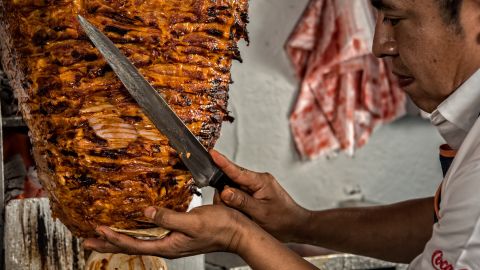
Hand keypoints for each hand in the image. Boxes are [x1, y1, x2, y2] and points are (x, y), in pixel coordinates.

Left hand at [83, 205, 250, 257]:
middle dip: (108, 244)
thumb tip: (145, 212)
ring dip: (119, 238)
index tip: (98, 231)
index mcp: (169, 245)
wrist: (237, 231)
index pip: (134, 245)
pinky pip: (149, 235)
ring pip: (138, 241)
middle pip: (131, 247)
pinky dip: (135, 232)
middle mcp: (167, 245)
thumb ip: (168, 217)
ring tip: (102, 236)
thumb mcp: (193, 221)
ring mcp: (171, 241)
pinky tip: (133, 226)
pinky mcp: (176, 234)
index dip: (114, 238)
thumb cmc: (219, 228)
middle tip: (88, 241)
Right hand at [211, 150, 311, 242]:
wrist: (296, 226)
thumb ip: (241, 201)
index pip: (237, 171)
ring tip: (241, 213)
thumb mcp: (260, 213)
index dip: (222, 162)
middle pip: (232, 179)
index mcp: (261, 181)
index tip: (212, 153)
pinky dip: (235, 202)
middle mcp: (258, 181)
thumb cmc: (283, 220)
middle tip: (226, 207)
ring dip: (231, 199)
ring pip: (234, 188)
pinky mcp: (255, 193)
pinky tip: (241, 212)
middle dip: (224, 192)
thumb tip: (224, 191)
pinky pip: (239, 193)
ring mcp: (257, 186)